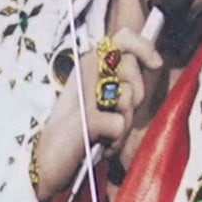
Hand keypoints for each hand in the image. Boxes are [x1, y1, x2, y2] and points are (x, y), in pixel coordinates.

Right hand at [29, 33, 158, 201]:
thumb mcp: (99, 100)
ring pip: (130, 97)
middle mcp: (85, 72)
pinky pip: (121, 125)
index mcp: (88, 64)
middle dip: (135, 94)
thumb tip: (153, 61)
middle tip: (115, 113)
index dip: (144, 46)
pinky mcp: (88, 119)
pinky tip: (97, 146)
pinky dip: (114, 143)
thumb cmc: (76, 133)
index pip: (123, 38)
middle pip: (133, 68)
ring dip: (123, 122)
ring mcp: (86, 95)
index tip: (155, 63)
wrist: (45, 164)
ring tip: (103, 132)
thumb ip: (121, 81)